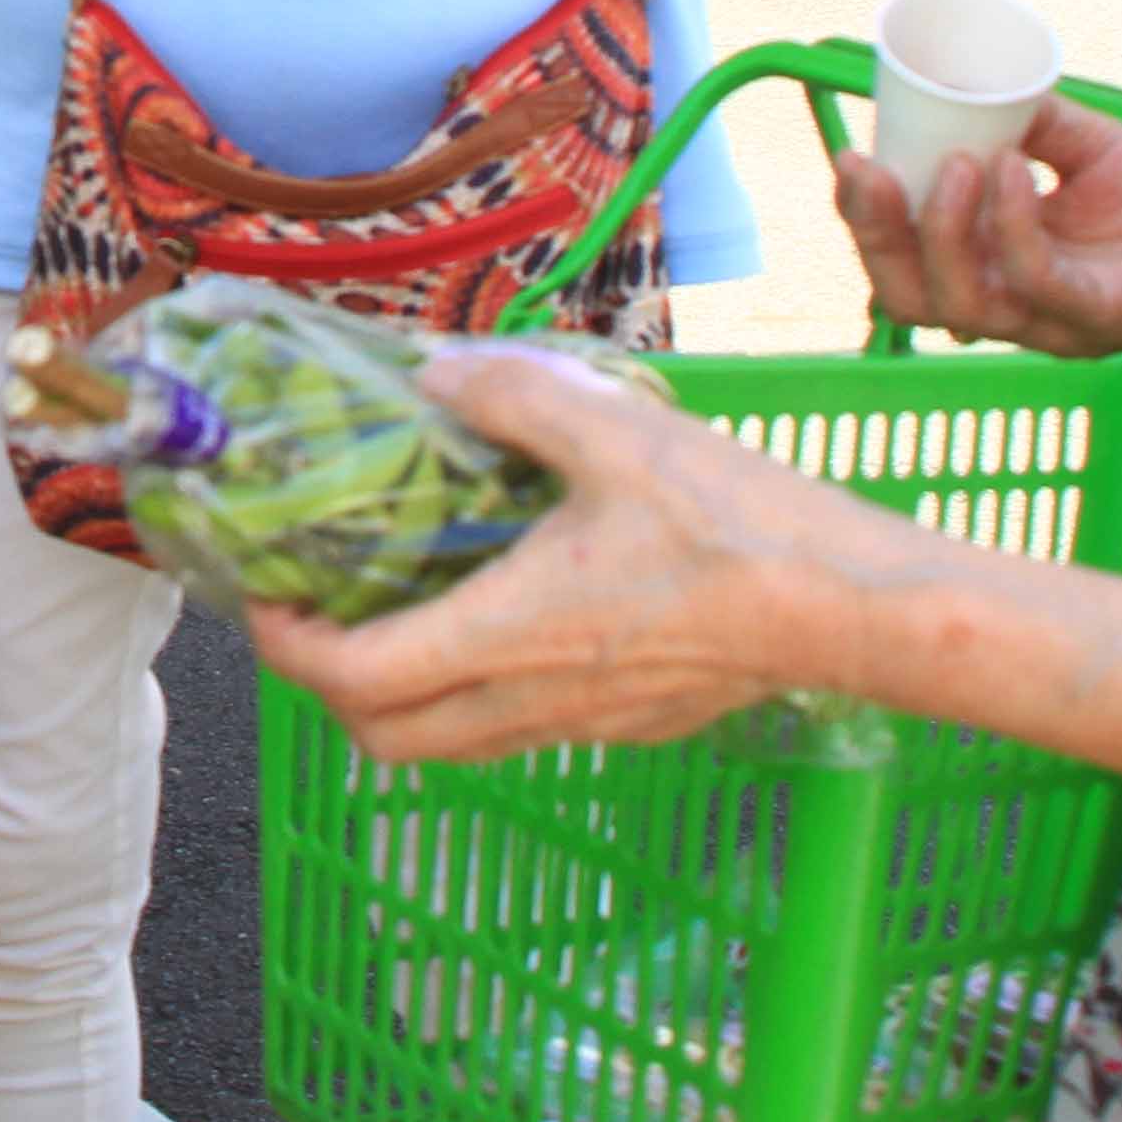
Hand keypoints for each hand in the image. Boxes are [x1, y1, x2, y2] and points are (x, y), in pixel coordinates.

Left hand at [251, 347, 863, 760]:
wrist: (856, 606)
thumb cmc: (738, 522)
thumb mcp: (617, 431)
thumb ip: (512, 398)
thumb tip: (435, 377)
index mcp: (510, 635)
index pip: (356, 680)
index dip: (288, 649)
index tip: (266, 598)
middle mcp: (534, 699)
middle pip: (385, 739)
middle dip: (327, 688)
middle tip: (315, 612)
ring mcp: (586, 723)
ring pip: (451, 744)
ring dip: (398, 695)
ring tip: (393, 609)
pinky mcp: (633, 723)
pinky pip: (517, 729)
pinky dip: (470, 692)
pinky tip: (499, 615)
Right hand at [829, 93, 1121, 356]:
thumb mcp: (1090, 146)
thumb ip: (1033, 123)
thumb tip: (973, 80)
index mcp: (999, 270)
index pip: (907, 266)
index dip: (866, 223)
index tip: (849, 158)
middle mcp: (1018, 308)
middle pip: (913, 298)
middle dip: (877, 237)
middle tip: (865, 171)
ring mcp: (1060, 323)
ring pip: (965, 305)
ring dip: (944, 232)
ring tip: (957, 163)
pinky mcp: (1108, 319)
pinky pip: (1042, 284)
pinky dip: (1016, 227)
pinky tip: (1013, 170)